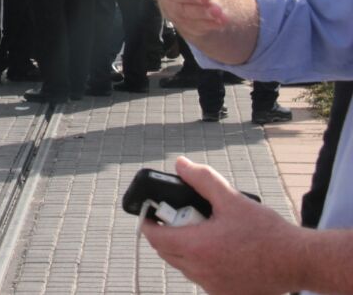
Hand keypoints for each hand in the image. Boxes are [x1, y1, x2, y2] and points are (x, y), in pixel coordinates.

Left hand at [142, 156, 299, 294]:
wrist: (298, 261)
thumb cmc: (267, 232)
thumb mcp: (232, 199)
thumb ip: (202, 180)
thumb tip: (181, 165)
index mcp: (196, 247)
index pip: (154, 237)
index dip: (148, 223)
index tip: (151, 213)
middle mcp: (199, 270)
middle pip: (166, 252)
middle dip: (166, 234)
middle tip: (178, 218)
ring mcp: (211, 285)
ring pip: (182, 266)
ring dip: (183, 249)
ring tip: (201, 231)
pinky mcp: (223, 293)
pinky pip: (200, 278)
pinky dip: (200, 264)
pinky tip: (216, 250)